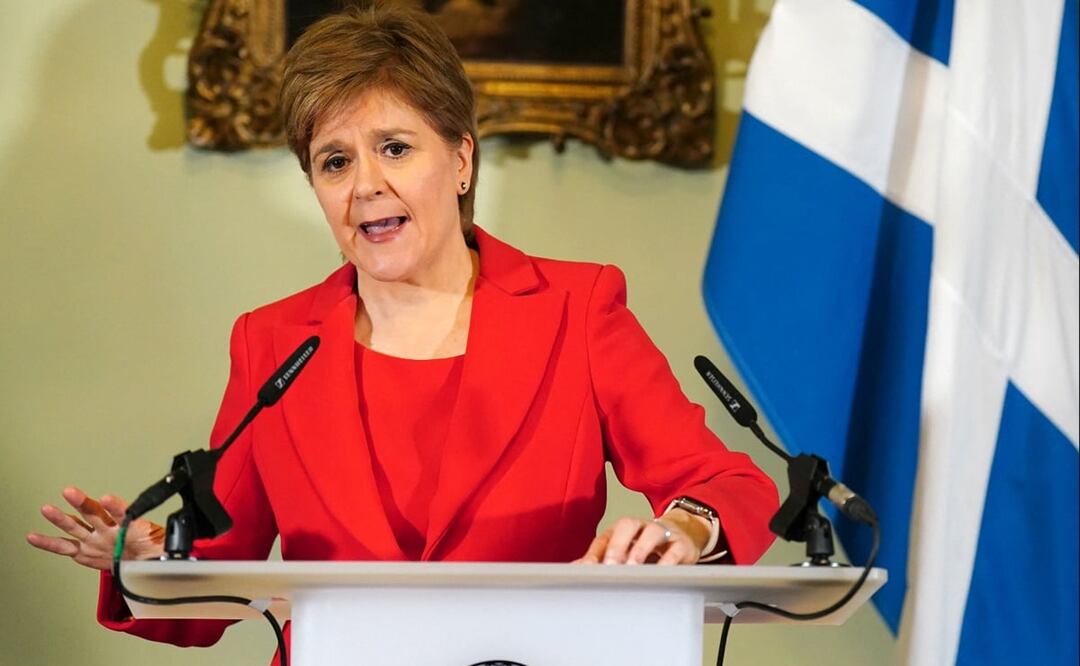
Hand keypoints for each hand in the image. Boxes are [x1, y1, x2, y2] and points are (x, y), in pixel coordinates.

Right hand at [26, 486, 164, 570]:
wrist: (145, 563)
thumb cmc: (156, 550)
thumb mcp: (168, 546)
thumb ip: (170, 545)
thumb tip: (183, 545)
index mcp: (130, 525)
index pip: (123, 513)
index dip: (115, 506)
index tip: (107, 498)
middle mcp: (109, 529)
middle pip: (94, 513)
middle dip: (82, 503)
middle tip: (71, 492)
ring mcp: (95, 538)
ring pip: (76, 526)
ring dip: (62, 517)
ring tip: (47, 508)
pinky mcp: (85, 551)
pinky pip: (64, 546)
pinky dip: (48, 542)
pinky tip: (34, 536)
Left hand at [573, 515, 702, 565]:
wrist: (684, 535)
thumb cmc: (648, 546)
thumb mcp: (625, 551)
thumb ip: (601, 560)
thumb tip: (575, 569)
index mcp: (622, 529)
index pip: (605, 537)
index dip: (594, 552)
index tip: (587, 569)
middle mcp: (641, 527)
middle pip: (626, 526)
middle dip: (617, 545)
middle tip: (610, 565)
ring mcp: (662, 533)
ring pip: (651, 533)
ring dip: (640, 550)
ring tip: (633, 567)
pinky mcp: (681, 544)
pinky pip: (675, 550)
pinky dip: (667, 561)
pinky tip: (660, 572)